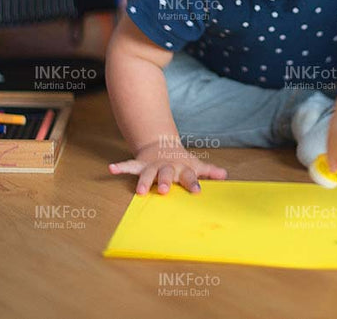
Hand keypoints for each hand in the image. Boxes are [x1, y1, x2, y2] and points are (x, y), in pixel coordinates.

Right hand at [108, 142, 226, 194]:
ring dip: (143, 181)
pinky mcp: (140, 164)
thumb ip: (209, 171)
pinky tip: (111, 169)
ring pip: (147, 173)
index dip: (193, 183)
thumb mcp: (196, 165)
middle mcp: (167, 167)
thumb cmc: (182, 161)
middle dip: (165, 182)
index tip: (197, 191)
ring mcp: (152, 165)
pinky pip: (129, 165)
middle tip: (164, 191)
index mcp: (181, 168)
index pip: (189, 176)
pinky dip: (120, 167)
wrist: (162, 145)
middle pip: (166, 174)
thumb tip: (225, 175)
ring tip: (140, 191)